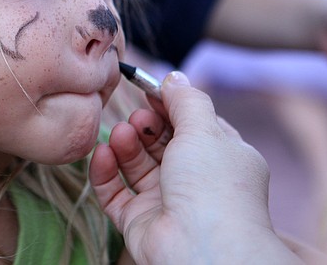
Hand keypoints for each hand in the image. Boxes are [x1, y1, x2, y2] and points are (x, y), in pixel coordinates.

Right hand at [90, 72, 301, 264]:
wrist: (203, 248)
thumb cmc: (213, 187)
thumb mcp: (204, 129)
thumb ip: (186, 100)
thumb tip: (174, 77)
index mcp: (223, 158)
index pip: (193, 124)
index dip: (171, 105)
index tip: (150, 89)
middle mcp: (196, 181)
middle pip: (162, 142)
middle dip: (147, 124)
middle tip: (138, 117)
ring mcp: (167, 202)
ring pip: (138, 165)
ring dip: (126, 144)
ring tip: (122, 134)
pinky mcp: (140, 221)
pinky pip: (116, 192)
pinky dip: (106, 171)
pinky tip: (103, 153)